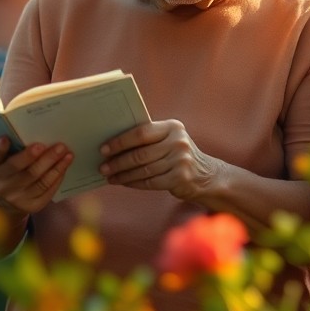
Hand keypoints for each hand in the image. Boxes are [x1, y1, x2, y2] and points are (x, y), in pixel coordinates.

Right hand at [0, 137, 72, 215]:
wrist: (3, 199)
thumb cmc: (8, 170)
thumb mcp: (4, 160)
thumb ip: (14, 148)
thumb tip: (39, 132)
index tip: (5, 139)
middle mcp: (2, 184)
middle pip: (25, 171)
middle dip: (44, 158)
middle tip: (59, 145)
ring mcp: (16, 198)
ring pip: (40, 182)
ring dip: (56, 167)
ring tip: (67, 154)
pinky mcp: (30, 206)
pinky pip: (47, 192)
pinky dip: (57, 178)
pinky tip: (64, 166)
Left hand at [99, 119, 217, 201]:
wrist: (206, 176)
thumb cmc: (177, 155)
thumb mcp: (169, 140)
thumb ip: (148, 139)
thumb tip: (113, 145)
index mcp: (172, 127)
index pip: (141, 133)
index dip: (120, 142)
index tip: (103, 149)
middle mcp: (178, 142)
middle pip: (140, 153)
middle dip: (118, 161)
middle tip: (103, 167)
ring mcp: (180, 160)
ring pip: (143, 170)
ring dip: (123, 175)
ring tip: (110, 177)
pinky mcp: (180, 178)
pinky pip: (150, 182)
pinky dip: (134, 183)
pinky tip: (124, 183)